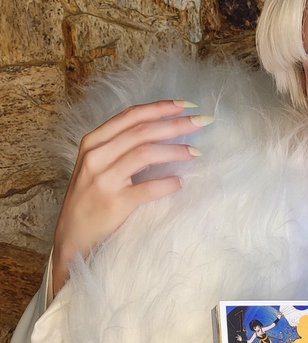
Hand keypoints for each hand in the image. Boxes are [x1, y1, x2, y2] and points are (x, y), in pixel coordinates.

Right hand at [52, 100, 211, 293]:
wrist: (71, 237)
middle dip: (176, 124)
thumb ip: (119, 147)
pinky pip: (147, 189)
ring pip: (145, 154)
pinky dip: (167, 184)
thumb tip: (160, 131)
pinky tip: (180, 183)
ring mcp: (104, 179)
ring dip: (175, 150)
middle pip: (143, 131)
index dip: (160, 108)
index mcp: (93, 142)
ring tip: (196, 153)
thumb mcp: (96, 165)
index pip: (131, 116)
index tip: (186, 105)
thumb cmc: (89, 199)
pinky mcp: (114, 203)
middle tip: (202, 122)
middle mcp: (97, 156)